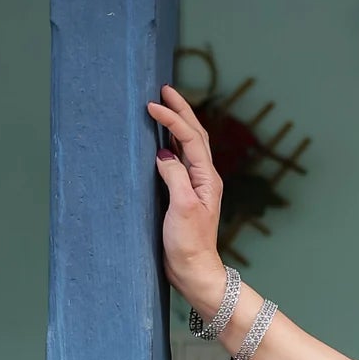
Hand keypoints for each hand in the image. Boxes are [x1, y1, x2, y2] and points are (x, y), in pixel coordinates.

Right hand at [146, 84, 226, 309]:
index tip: (151, 105)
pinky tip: (160, 139)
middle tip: (164, 89)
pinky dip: (171, 143)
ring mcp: (195, 186)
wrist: (193, 271)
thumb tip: (164, 154)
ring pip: (188, 146)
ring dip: (177, 123)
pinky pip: (179, 160)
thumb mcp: (182, 208)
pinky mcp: (184, 194)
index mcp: (207, 179)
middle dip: (181, 110)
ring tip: (164, 105)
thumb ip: (175, 177)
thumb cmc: (189, 244)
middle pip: (195, 135)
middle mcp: (204, 179)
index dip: (172, 119)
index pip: (190, 138)